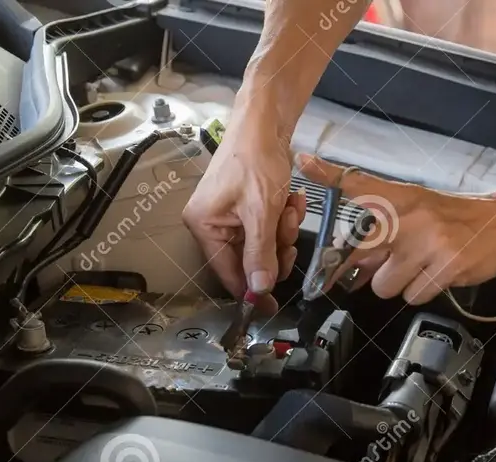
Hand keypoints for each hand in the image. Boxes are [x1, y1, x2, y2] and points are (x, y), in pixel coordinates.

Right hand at [183, 122, 306, 307]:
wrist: (264, 122)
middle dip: (275, 247)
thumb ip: (260, 253)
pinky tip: (290, 199)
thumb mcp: (262, 211)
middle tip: (290, 231)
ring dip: (283, 229)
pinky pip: (266, 227)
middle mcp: (211, 224)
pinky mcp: (244, 207)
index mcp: (205, 227)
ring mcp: (227, 216)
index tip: (274, 306)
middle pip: (248, 260)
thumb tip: (259, 289)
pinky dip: (282, 216)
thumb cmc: (256, 159)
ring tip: (290, 205)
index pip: (227, 274)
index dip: (252, 291)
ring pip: (262, 244)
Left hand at [297, 154, 495, 304]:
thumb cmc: (456, 220)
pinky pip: (414, 296)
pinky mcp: (445, 267)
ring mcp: (428, 242)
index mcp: (402, 198)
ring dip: (401, 284)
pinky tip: (440, 274)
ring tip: (424, 267)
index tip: (305, 162)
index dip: (329, 175)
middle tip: (392, 263)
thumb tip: (352, 267)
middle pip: (360, 256)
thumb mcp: (419, 213)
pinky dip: (424, 291)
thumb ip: (385, 235)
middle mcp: (410, 217)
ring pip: (384, 285)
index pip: (359, 184)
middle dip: (368, 270)